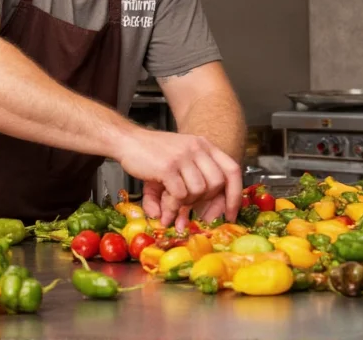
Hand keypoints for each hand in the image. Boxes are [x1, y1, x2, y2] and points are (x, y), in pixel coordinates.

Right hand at [115, 129, 241, 227]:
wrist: (127, 140)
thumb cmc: (152, 153)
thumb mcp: (176, 164)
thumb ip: (188, 186)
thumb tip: (186, 220)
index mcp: (204, 145)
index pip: (232, 169)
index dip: (235, 194)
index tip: (231, 213)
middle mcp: (197, 148)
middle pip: (217, 183)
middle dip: (204, 200)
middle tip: (187, 204)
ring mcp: (183, 156)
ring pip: (199, 190)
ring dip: (185, 202)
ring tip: (171, 201)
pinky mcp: (168, 166)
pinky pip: (180, 194)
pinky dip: (173, 204)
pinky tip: (163, 204)